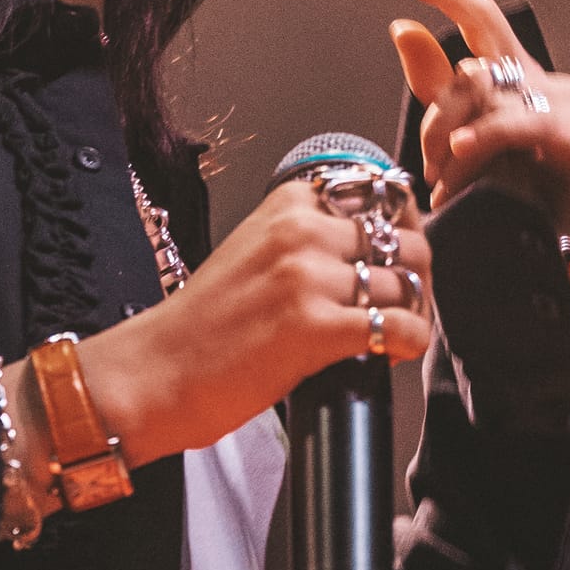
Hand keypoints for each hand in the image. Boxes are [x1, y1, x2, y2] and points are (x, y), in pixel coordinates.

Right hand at [66, 175, 433, 467]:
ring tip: (394, 335)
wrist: (153, 373)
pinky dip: (408, 342)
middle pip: (405, 242)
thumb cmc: (199, 326)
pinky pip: (399, 327)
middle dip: (416, 277)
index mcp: (287, 206)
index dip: (405, 231)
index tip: (404, 257)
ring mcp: (308, 278)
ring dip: (413, 313)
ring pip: (406, 285)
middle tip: (406, 306)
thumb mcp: (253, 253)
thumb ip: (306, 241)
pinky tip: (391, 354)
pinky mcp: (315, 328)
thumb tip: (371, 253)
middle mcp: (300, 232)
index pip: (382, 196)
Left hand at [388, 0, 569, 245]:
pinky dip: (488, 136)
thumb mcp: (455, 142)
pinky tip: (460, 153)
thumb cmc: (504, 208)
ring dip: (456, 144)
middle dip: (438, 113)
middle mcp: (553, 87)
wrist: (542, 267)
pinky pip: (527, 124)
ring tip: (443, 188)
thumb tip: (401, 26)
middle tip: (424, 164)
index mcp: (523, 81)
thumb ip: (434, 86)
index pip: (487, 21)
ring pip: (497, 99)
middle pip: (479, 69)